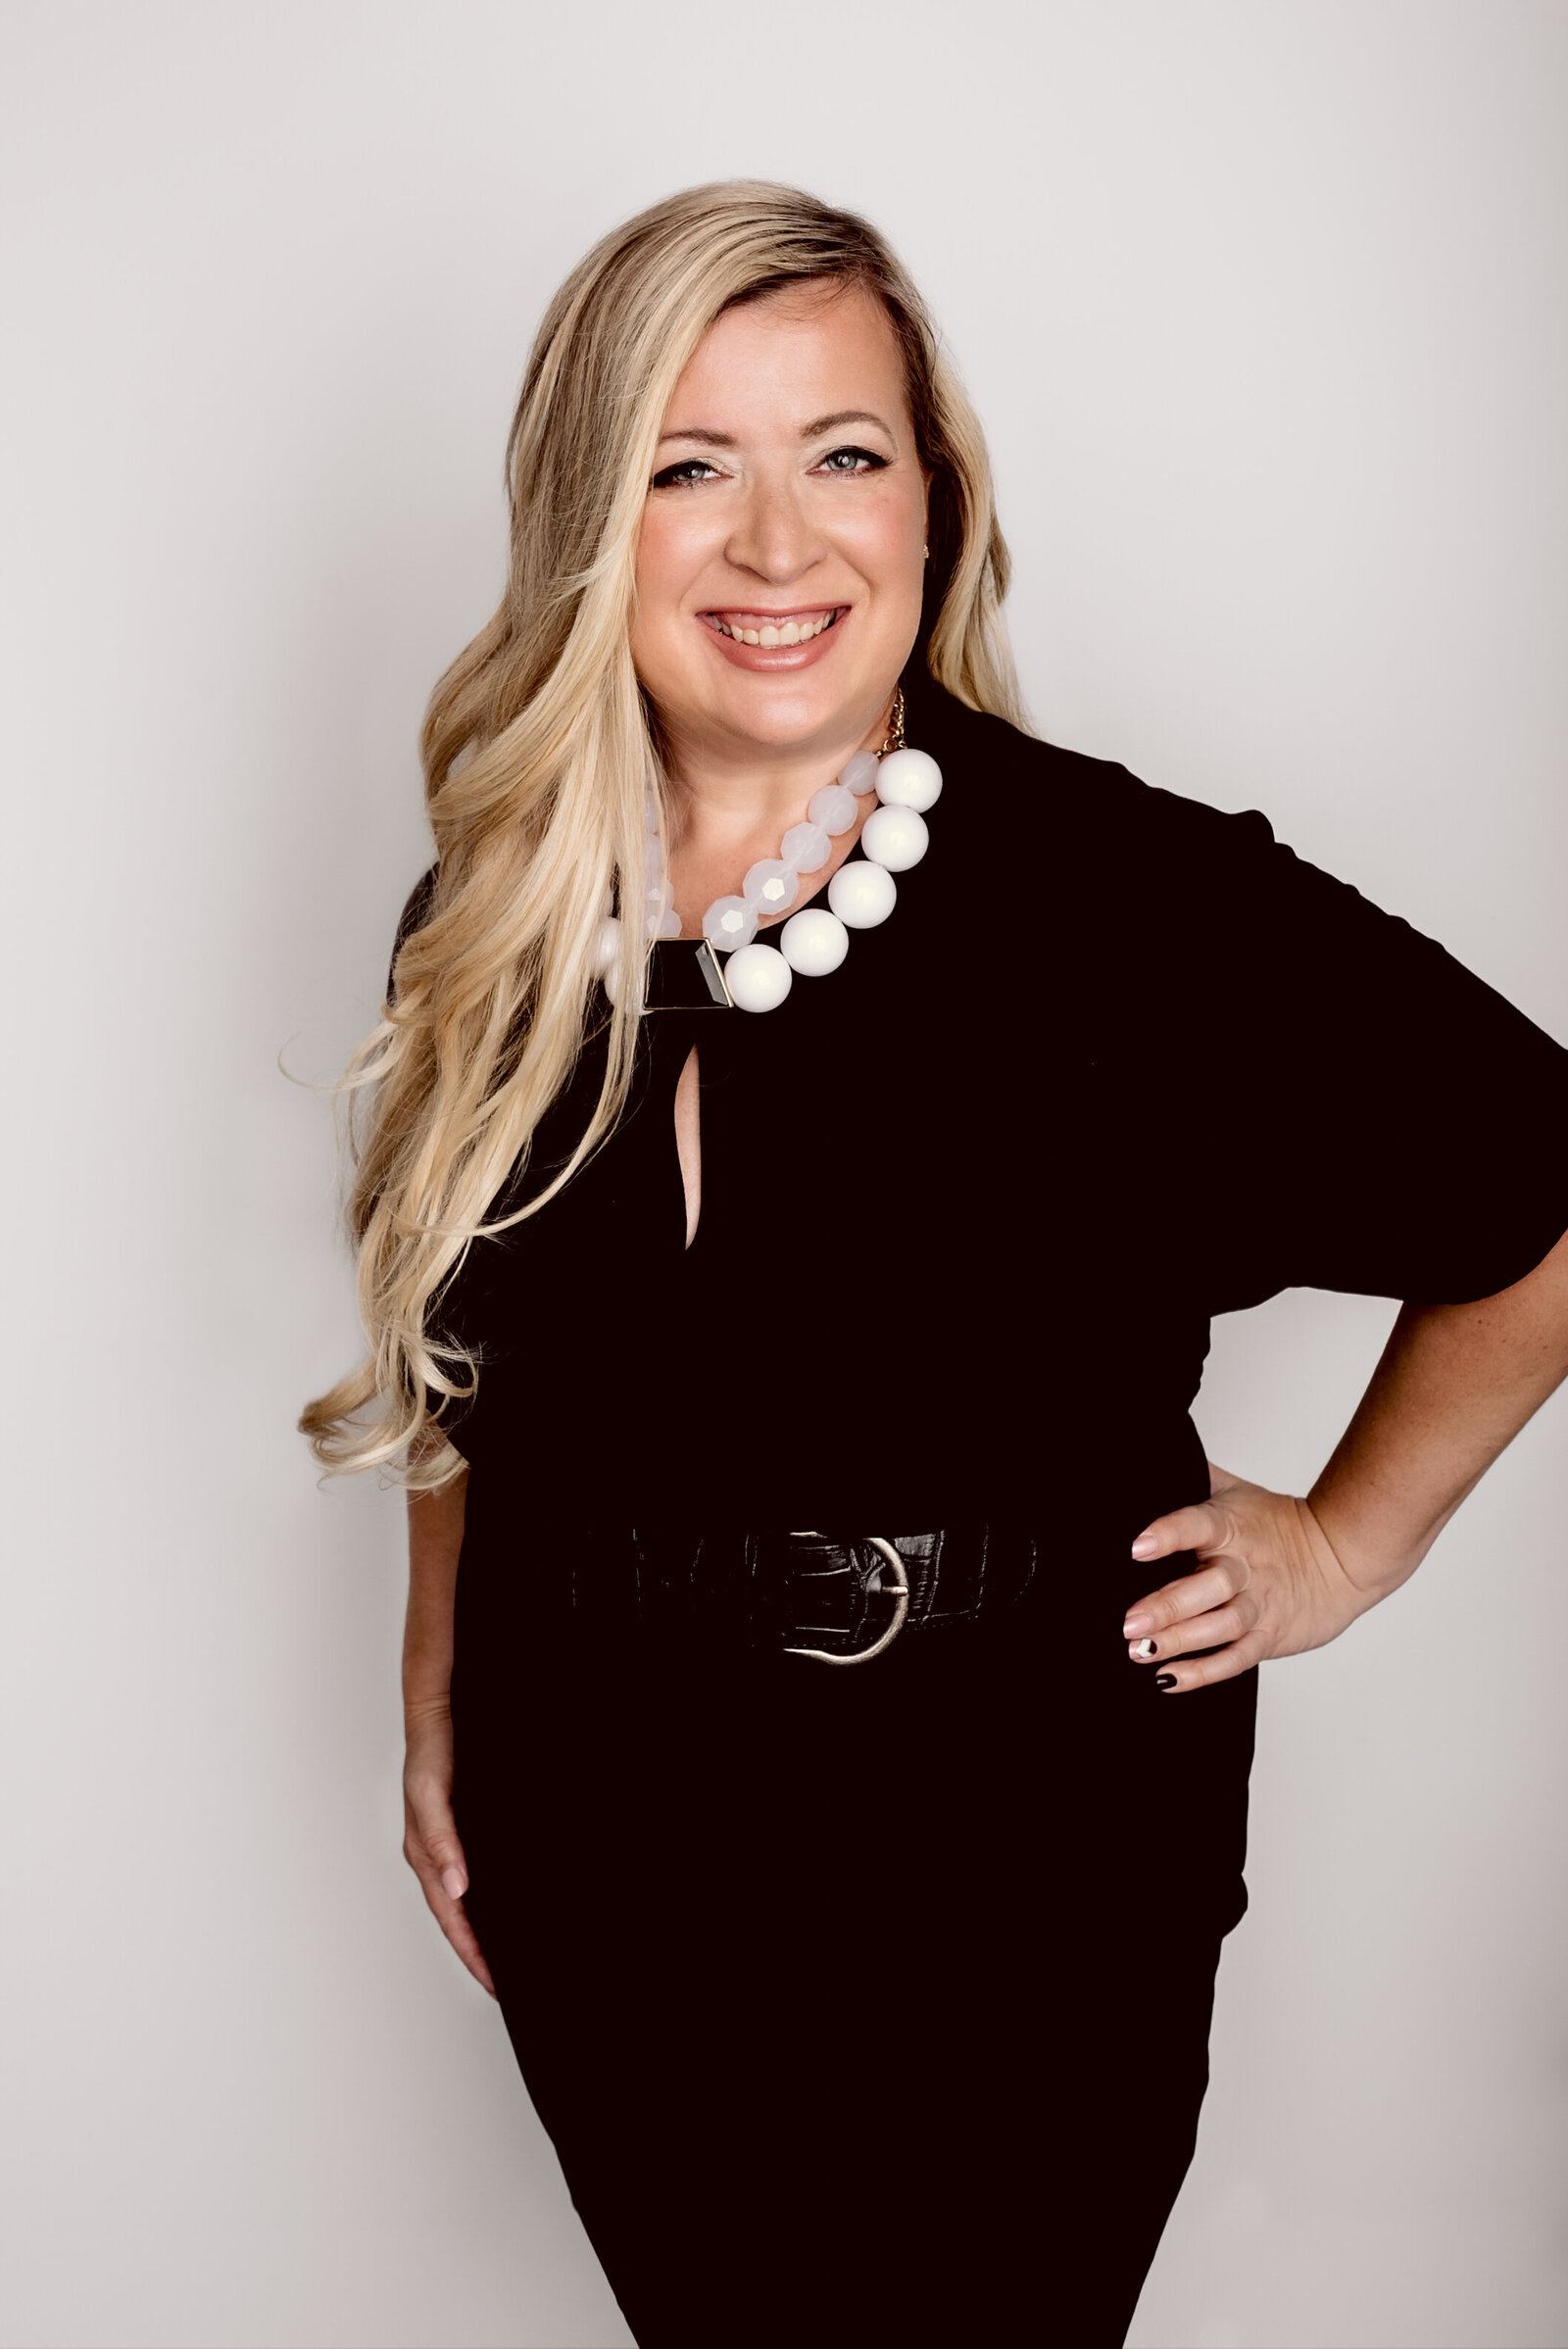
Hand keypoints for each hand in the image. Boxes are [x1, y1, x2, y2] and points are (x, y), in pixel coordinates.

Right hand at [403, 1701, 495, 1995]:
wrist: (440, 1713)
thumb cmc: (431, 1752)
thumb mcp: (432, 1795)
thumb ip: (442, 1840)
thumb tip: (458, 1889)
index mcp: (427, 1857)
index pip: (453, 1918)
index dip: (474, 1953)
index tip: (497, 1983)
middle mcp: (439, 1858)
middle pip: (460, 1919)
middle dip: (481, 1954)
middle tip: (512, 1985)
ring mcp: (452, 1847)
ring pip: (470, 1902)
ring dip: (488, 1930)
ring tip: (516, 1957)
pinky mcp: (468, 1831)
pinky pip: (481, 1876)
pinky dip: (494, 1899)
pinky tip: (515, 1904)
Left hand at [1120, 1462, 1380, 1694]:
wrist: (1343, 1556)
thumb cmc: (1279, 1523)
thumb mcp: (1237, 1492)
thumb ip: (1195, 1476)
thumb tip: (1156, 1449)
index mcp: (1231, 1527)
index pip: (1198, 1524)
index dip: (1168, 1534)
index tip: (1136, 1547)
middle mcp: (1244, 1567)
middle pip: (1208, 1587)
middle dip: (1168, 1606)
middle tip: (1129, 1622)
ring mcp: (1258, 1605)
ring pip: (1219, 1626)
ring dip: (1180, 1641)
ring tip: (1141, 1651)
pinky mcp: (1270, 1637)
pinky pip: (1235, 1658)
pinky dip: (1204, 1672)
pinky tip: (1170, 1678)